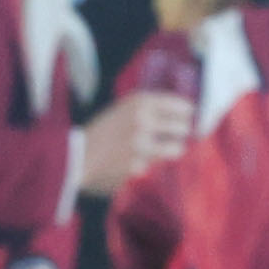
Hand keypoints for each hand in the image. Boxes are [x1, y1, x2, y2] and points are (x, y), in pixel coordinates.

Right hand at [75, 88, 194, 198]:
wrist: (76, 156)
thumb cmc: (100, 131)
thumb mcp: (122, 109)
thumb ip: (147, 109)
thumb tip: (179, 114)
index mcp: (139, 101)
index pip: (180, 105)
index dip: (189, 112)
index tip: (191, 115)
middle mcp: (143, 120)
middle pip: (183, 127)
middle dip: (183, 132)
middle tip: (181, 134)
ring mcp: (141, 144)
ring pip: (176, 148)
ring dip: (174, 149)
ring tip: (170, 149)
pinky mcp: (139, 166)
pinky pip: (156, 164)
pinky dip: (151, 163)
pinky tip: (137, 160)